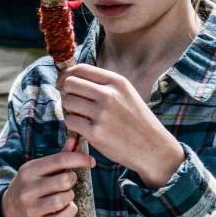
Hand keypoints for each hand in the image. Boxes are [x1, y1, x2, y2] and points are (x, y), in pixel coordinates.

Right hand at [0, 142, 94, 216]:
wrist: (10, 212)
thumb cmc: (31, 186)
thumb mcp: (39, 169)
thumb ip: (59, 156)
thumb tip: (75, 140)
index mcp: (28, 171)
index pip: (60, 160)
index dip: (80, 159)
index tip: (91, 161)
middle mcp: (27, 189)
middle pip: (64, 180)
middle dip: (72, 180)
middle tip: (69, 182)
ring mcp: (31, 208)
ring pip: (64, 199)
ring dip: (70, 196)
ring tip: (64, 195)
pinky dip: (69, 211)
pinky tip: (65, 208)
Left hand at [59, 64, 182, 186]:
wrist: (153, 147)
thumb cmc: (136, 120)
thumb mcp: (126, 94)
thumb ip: (102, 84)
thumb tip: (70, 78)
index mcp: (117, 82)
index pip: (80, 69)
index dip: (66, 75)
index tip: (62, 83)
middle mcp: (109, 95)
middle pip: (69, 84)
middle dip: (67, 92)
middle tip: (74, 102)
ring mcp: (102, 114)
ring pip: (67, 102)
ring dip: (69, 109)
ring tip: (82, 116)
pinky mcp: (95, 133)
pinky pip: (70, 121)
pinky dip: (73, 124)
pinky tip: (85, 127)